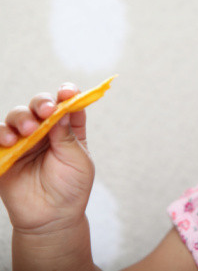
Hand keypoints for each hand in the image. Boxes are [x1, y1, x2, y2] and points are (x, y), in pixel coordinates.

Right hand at [0, 83, 93, 234]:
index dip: (67, 93)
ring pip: (17, 117)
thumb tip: (62, 110)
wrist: (52, 217)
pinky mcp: (6, 153)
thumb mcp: (78, 161)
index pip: (67, 103)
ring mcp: (25, 140)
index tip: (67, 92)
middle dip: (41, 103)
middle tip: (46, 111)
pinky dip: (2, 133)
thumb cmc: (71, 188)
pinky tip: (9, 140)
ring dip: (21, 119)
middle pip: (40, 105)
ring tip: (28, 131)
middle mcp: (46, 130)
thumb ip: (68, 136)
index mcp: (68, 129)